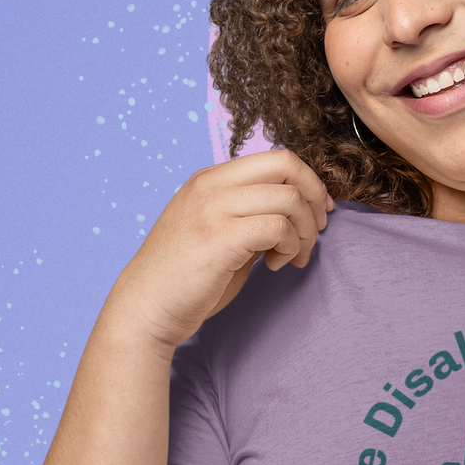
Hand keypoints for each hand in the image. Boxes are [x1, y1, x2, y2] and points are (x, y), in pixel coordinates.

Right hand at [109, 149, 332, 349]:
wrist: (147, 307)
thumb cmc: (186, 278)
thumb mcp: (220, 233)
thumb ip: (252, 216)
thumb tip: (297, 214)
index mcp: (211, 179)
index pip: (276, 158)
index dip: (308, 183)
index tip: (318, 213)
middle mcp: (212, 185)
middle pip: (287, 165)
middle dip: (315, 198)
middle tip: (317, 231)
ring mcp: (214, 207)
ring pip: (289, 198)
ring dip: (304, 231)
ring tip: (293, 257)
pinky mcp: (220, 236)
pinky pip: (278, 227)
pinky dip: (289, 247)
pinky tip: (274, 265)